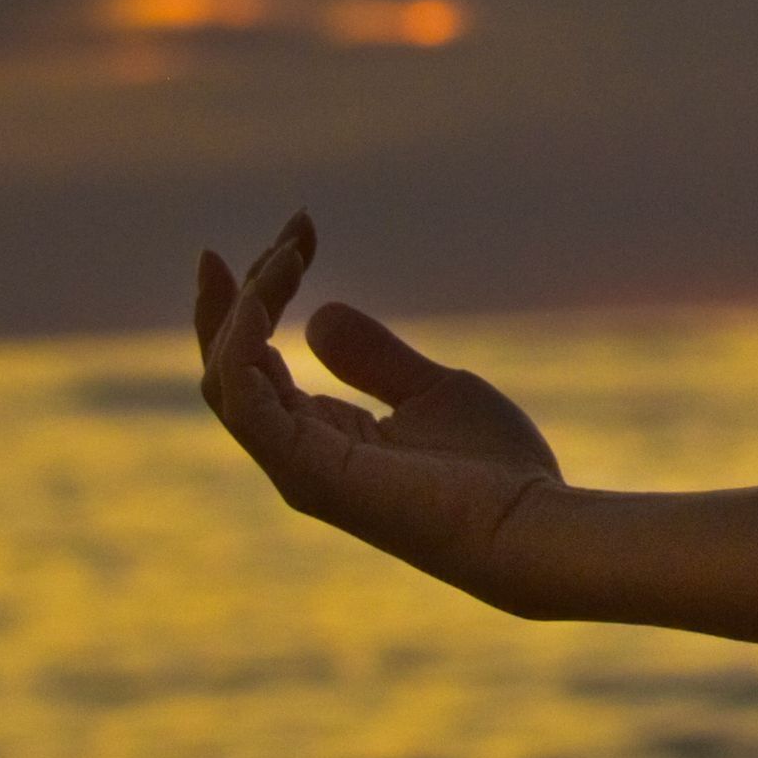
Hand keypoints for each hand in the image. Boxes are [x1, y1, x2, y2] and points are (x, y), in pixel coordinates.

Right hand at [193, 212, 566, 605]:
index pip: (256, 362)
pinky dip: (241, 348)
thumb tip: (317, 314)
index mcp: (319, 436)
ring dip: (246, 307)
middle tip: (290, 231)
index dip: (264, 294)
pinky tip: (265, 300)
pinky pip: (246, 406)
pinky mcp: (309, 475)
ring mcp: (297, 468)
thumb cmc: (492, 469)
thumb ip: (374, 357)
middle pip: (229, 365)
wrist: (529, 525)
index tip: (298, 232)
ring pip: (228, 379)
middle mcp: (295, 453)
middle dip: (244, 292)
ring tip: (288, 253)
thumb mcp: (432, 389)